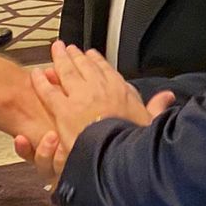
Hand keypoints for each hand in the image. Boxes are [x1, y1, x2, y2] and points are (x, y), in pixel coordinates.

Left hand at [13, 43, 173, 186]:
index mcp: (120, 91)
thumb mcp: (151, 123)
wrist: (118, 157)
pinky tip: (37, 73)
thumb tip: (168, 97)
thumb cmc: (134, 143)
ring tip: (55, 50)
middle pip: (85, 66)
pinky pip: (49, 91)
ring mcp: (80, 97)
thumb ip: (156, 107)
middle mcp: (100, 89)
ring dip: (60, 59)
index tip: (92, 55)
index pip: (107, 70)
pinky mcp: (64, 111)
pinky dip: (42, 80)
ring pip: (67, 72)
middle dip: (76, 55)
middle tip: (68, 48)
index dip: (98, 61)